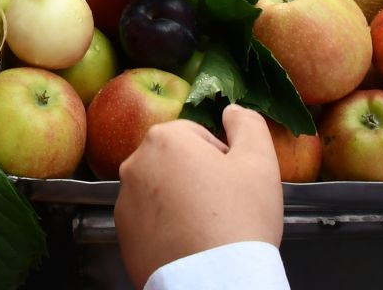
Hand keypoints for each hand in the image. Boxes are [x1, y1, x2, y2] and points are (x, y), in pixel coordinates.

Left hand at [114, 103, 283, 288]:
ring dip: (181, 203)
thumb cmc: (239, 219)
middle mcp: (134, 164)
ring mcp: (124, 202)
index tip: (233, 184)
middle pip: (176, 162)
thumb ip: (247, 124)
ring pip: (162, 192)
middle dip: (199, 179)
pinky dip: (167, 229)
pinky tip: (189, 245)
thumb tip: (232, 110)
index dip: (222, 159)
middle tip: (224, 207)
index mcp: (163, 139)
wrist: (213, 282)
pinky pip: (150, 223)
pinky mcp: (123, 236)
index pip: (198, 137)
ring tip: (207, 229)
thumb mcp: (259, 162)